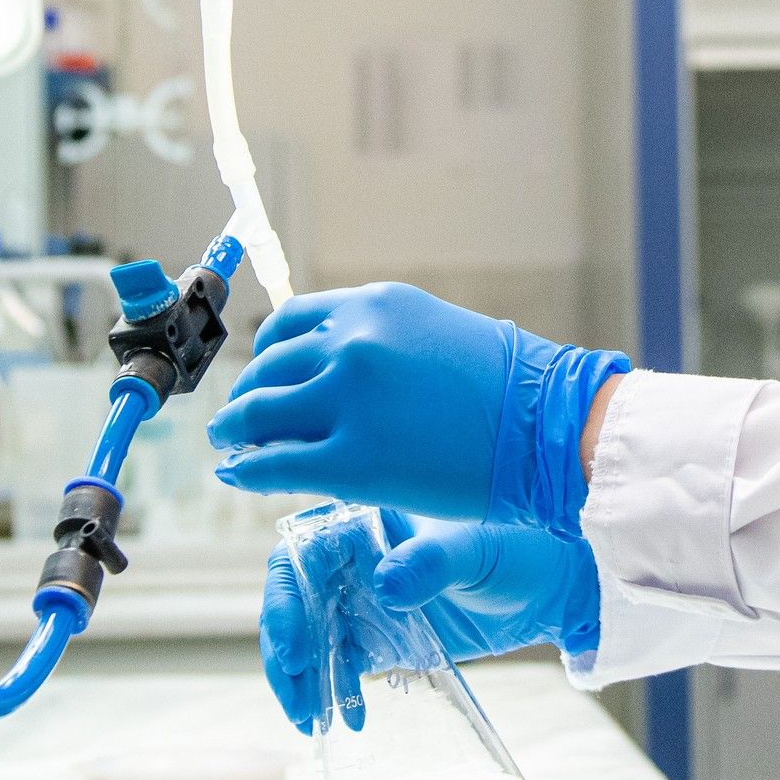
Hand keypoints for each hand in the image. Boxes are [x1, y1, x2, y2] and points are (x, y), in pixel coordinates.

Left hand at [210, 284, 626, 534]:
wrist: (550, 429)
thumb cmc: (509, 387)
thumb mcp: (434, 334)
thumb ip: (379, 341)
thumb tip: (332, 364)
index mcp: (373, 307)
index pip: (291, 322)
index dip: (267, 352)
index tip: (262, 372)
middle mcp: (352, 343)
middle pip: (268, 367)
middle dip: (247, 394)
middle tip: (237, 416)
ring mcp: (348, 401)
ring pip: (259, 412)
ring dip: (235, 428)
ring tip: (229, 442)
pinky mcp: (352, 461)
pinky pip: (275, 463)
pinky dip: (247, 468)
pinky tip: (238, 473)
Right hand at [258, 510, 600, 732]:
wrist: (553, 586)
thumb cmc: (519, 544)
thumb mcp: (477, 548)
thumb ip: (432, 561)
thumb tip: (386, 586)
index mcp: (366, 519)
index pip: (302, 553)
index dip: (286, 597)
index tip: (297, 645)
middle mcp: (356, 557)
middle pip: (295, 598)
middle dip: (285, 645)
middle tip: (296, 690)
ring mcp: (366, 598)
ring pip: (310, 635)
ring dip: (301, 677)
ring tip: (309, 719)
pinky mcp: (383, 635)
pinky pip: (341, 662)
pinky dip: (333, 690)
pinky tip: (347, 718)